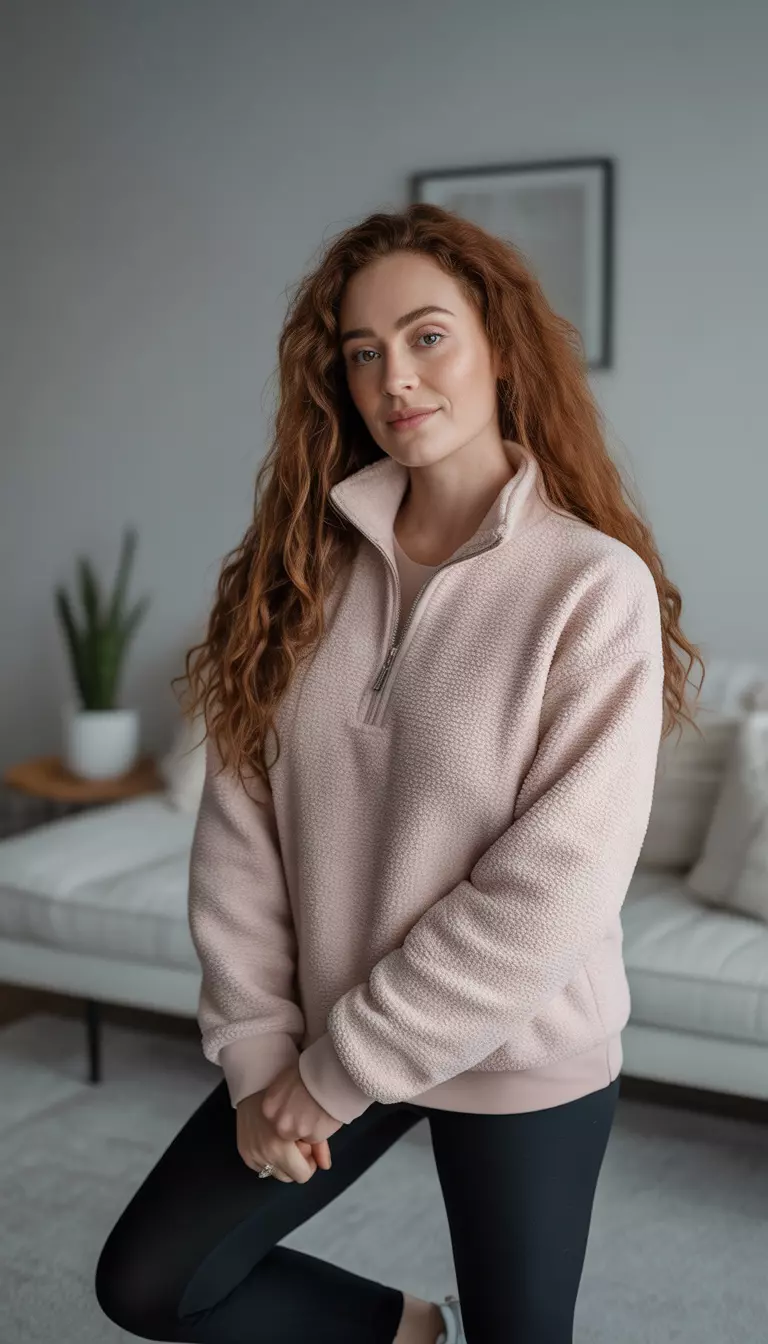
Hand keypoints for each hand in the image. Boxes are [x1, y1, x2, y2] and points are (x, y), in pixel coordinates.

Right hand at [236, 1061, 342, 1183]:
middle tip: (298, 1141)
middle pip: (287, 1176)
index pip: (302, 1175)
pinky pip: (259, 1165)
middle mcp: (263, 1153)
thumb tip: (325, 1166)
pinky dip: (268, 1156)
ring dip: (281, 1160)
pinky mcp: (242, 1149)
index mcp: (280, 1147)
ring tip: (285, 1138)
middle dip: (295, 1162)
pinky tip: (273, 1138)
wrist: (262, 1077)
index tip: (309, 1147)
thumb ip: (319, 1147)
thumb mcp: (313, 1120)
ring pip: (273, 1172)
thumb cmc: (294, 1094)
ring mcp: (251, 1151)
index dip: (309, 1162)